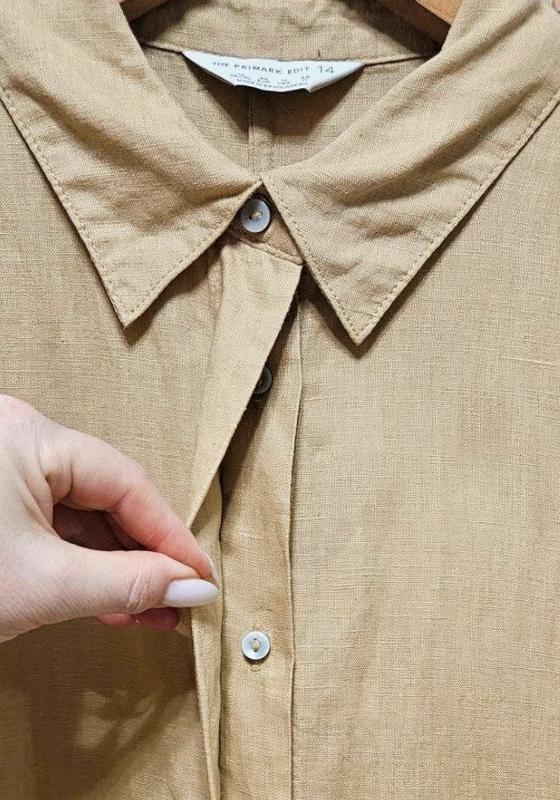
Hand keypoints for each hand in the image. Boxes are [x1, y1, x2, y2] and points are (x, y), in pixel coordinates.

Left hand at [0, 394, 219, 643]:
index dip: (169, 535)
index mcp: (31, 437)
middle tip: (177, 601)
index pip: (126, 483)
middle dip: (144, 557)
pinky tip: (107, 598)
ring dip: (115, 565)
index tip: (199, 577)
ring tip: (147, 611)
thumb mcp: (43, 584)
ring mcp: (4, 466)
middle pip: (106, 497)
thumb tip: (190, 587)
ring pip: (80, 515)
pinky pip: (51, 524)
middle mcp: (18, 439)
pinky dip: (80, 563)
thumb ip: (127, 583)